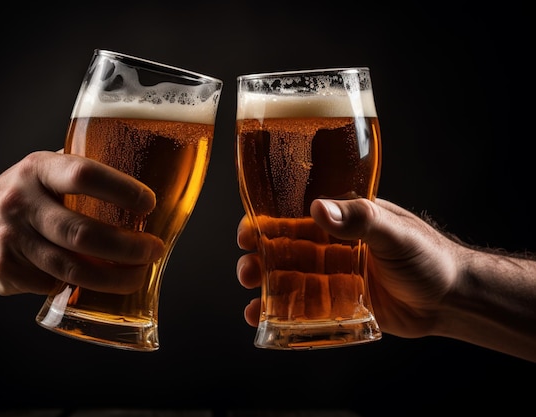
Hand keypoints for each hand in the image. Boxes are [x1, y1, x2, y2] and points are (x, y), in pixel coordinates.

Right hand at [0, 151, 164, 295]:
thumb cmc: (20, 197)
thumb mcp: (43, 171)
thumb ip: (80, 173)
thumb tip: (142, 180)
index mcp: (38, 169)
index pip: (84, 174)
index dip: (123, 190)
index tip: (150, 205)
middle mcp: (21, 202)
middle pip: (83, 232)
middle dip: (128, 248)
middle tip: (153, 250)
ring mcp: (10, 239)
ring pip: (71, 268)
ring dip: (113, 278)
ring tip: (139, 275)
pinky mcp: (4, 270)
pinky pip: (53, 285)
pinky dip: (79, 288)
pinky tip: (95, 283)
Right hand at [236, 198, 460, 338]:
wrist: (452, 299)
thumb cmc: (428, 256)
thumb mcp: (394, 232)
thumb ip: (360, 220)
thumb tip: (319, 209)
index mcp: (342, 220)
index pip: (295, 216)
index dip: (266, 223)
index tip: (247, 232)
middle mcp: (332, 247)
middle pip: (284, 250)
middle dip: (259, 260)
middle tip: (247, 272)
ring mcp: (334, 277)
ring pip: (289, 280)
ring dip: (265, 288)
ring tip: (251, 302)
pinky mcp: (339, 304)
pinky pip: (304, 308)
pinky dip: (281, 314)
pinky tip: (264, 320)